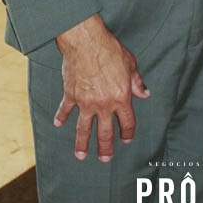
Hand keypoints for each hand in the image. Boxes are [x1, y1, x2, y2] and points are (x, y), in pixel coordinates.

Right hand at [54, 13, 148, 162]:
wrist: (86, 42)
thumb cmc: (110, 50)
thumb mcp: (130, 64)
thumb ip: (136, 81)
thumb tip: (144, 93)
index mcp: (121, 97)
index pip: (127, 122)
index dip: (128, 133)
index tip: (126, 140)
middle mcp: (104, 104)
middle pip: (105, 133)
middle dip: (105, 148)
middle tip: (105, 159)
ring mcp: (86, 102)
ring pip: (84, 128)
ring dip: (82, 143)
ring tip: (81, 155)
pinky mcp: (71, 95)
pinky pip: (65, 110)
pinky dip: (61, 117)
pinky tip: (58, 124)